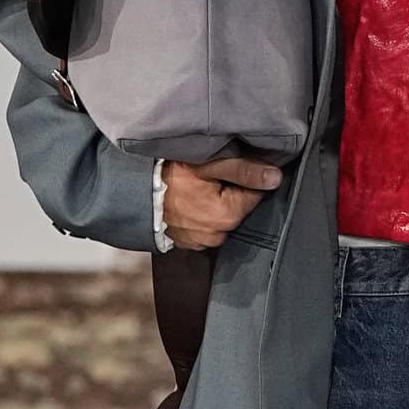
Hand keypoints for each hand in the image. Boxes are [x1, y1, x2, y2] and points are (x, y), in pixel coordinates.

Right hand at [162, 154, 283, 249]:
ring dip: (216, 204)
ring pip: (222, 218)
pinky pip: (205, 227)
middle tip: (210, 176)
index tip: (231, 167)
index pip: (256, 194)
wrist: (131, 193)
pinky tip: (189, 202)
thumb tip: (276, 177)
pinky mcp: (189, 244)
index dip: (247, 177)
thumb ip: (244, 170)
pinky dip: (201, 215)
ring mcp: (202, 242)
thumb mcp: (208, 164)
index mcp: (228, 215)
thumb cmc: (168, 175)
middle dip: (232, 191)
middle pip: (239, 207)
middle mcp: (218, 235)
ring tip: (197, 188)